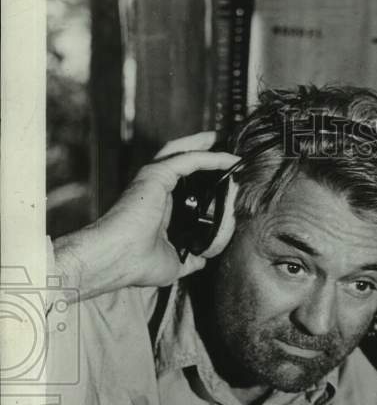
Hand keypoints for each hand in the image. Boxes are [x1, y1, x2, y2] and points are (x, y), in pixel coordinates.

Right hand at [53, 132, 239, 300]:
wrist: (118, 259)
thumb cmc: (137, 263)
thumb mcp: (175, 262)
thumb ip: (191, 258)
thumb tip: (202, 260)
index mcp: (159, 206)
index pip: (182, 182)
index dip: (202, 175)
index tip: (227, 175)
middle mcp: (155, 189)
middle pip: (180, 159)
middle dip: (203, 149)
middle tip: (227, 145)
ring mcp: (153, 180)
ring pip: (182, 151)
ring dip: (206, 144)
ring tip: (227, 141)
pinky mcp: (156, 176)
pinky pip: (190, 160)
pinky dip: (211, 157)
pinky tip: (230, 160)